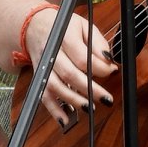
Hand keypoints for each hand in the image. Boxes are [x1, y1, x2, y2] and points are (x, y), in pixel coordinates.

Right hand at [27, 7, 116, 128]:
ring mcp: (43, 65)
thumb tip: (109, 60)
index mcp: (65, 37)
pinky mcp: (40, 76)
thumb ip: (98, 43)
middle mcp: (52, 52)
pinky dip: (53, 109)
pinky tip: (65, 120)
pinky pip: (43, 95)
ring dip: (73, 100)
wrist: (35, 26)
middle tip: (106, 98)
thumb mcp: (84, 26)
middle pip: (69, 73)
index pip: (82, 57)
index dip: (100, 67)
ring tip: (90, 108)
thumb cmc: (64, 27)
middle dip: (89, 89)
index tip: (112, 71)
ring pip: (55, 86)